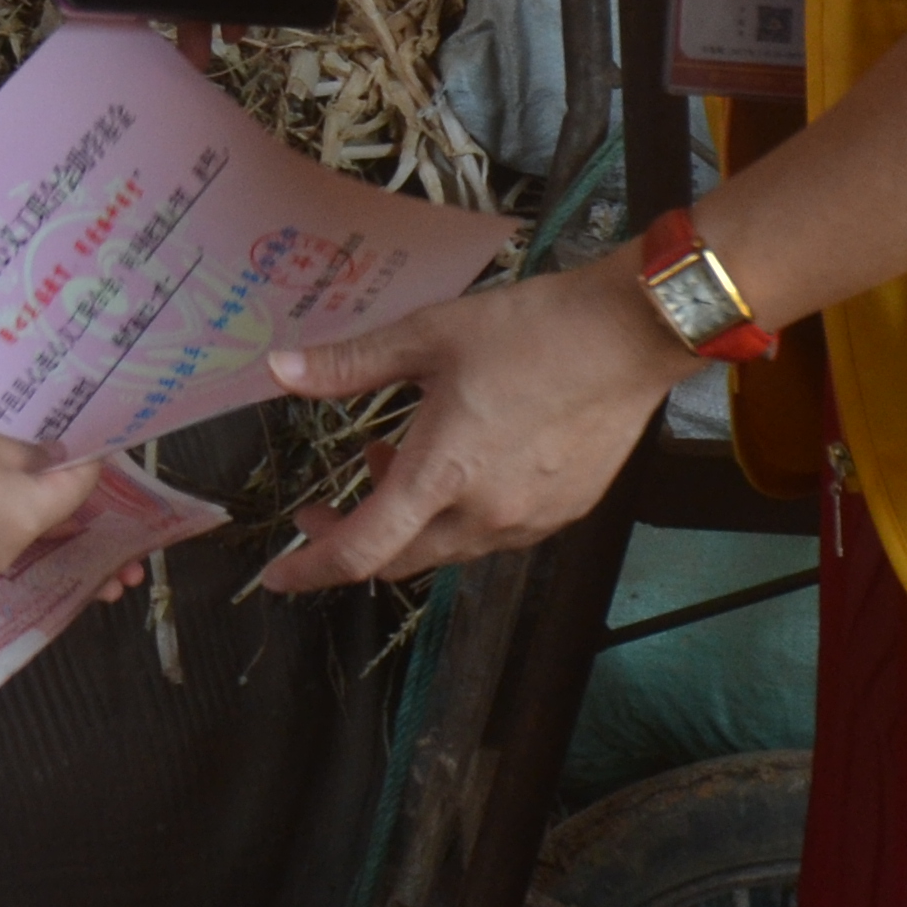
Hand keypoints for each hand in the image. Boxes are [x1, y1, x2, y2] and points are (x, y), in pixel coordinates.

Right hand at [0, 415, 104, 586]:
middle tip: (90, 512)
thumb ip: (25, 455)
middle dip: (67, 515)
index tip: (94, 450)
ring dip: (22, 522)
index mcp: (24, 518)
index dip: (89, 468)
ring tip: (28, 500)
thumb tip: (53, 460)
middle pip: (45, 527)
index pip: (77, 494)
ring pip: (10, 540)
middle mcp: (5, 555)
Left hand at [259, 257, 684, 589]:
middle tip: (325, 505)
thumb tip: (278, 370)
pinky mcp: (563, 513)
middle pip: (399, 559)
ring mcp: (528, 521)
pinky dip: (457, 514)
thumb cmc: (531, 331)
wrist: (630, 335)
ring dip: (408, 521)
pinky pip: (492, 534)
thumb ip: (350, 364)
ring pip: (447, 547)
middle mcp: (484, 515)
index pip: (360, 551)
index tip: (276, 576)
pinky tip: (459, 464)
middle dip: (352, 540)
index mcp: (442, 474)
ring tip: (393, 461)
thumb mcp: (429, 335)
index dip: (310, 569)